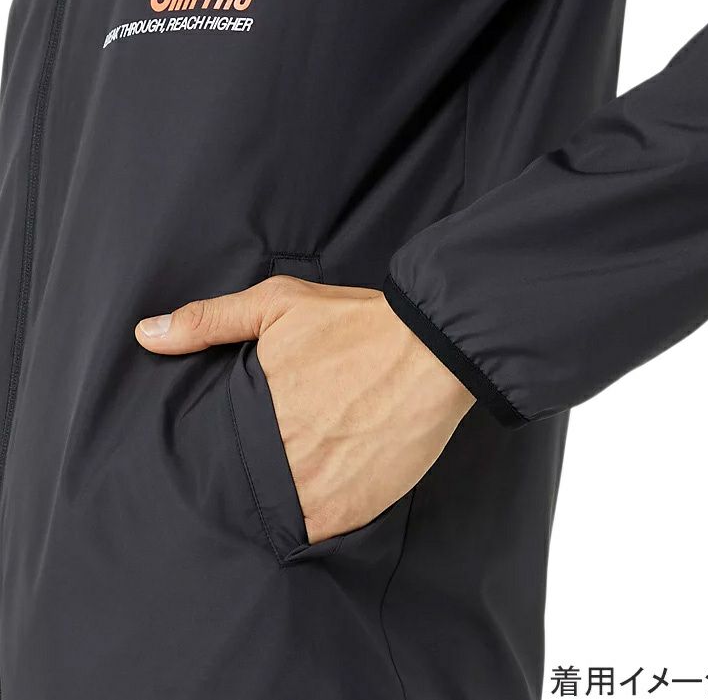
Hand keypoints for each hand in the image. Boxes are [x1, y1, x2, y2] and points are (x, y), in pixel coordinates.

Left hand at [135, 277, 474, 542]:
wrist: (431, 350)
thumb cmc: (354, 325)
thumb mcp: (277, 305)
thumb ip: (210, 321)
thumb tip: (146, 335)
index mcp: (251, 413)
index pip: (211, 454)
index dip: (221, 453)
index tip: (237, 446)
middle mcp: (276, 458)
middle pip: (242, 486)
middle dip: (253, 476)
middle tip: (279, 457)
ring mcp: (314, 490)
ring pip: (276, 515)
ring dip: (283, 502)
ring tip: (305, 475)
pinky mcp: (351, 510)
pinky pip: (317, 533)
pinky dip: (317, 519)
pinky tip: (331, 488)